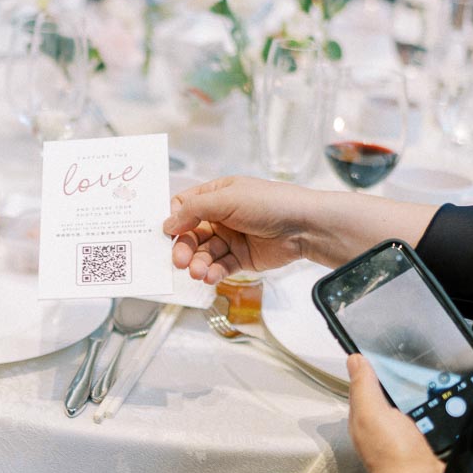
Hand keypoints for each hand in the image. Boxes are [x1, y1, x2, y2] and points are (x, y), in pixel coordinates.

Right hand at [163, 176, 310, 283]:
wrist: (305, 226)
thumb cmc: (269, 203)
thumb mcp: (227, 199)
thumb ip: (194, 210)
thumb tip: (167, 223)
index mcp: (217, 195)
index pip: (185, 207)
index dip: (174, 220)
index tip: (168, 233)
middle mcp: (221, 216)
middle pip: (191, 234)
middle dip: (184, 248)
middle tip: (179, 260)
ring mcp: (231, 238)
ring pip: (204, 254)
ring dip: (198, 263)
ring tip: (197, 272)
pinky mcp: (241, 259)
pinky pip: (220, 267)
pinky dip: (213, 273)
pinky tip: (210, 276)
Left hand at [346, 354, 453, 472]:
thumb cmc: (393, 457)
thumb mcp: (371, 413)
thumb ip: (363, 387)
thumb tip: (354, 359)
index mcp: (363, 417)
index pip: (364, 385)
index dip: (371, 367)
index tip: (382, 348)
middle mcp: (381, 427)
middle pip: (389, 394)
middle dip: (399, 379)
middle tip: (410, 361)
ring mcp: (403, 436)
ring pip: (410, 405)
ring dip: (419, 394)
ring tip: (427, 379)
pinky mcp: (424, 443)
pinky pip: (428, 418)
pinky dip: (434, 410)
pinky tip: (440, 404)